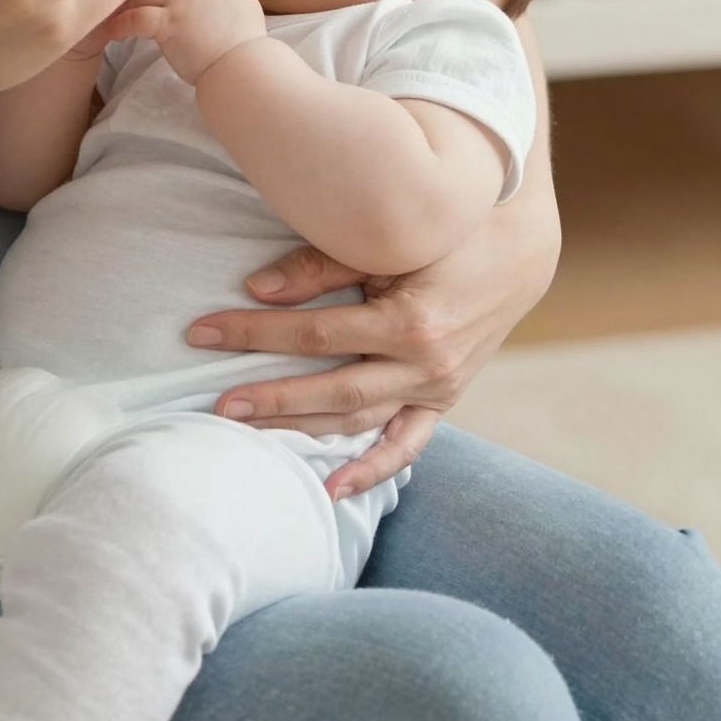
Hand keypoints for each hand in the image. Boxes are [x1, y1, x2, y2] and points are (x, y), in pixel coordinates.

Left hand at [187, 179, 559, 498]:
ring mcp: (438, 388)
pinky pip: (406, 444)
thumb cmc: (444, 230)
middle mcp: (426, 365)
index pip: (314, 335)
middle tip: (216, 403)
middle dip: (270, 397)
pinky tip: (331, 489)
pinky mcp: (444, 399)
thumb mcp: (389, 240)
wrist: (517, 246)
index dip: (254, 335)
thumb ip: (322, 263)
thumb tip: (256, 288)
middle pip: (332, 390)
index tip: (203, 332)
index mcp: (410, 322)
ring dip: (303, 431)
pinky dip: (371, 470)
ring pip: (360, 422)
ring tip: (247, 434)